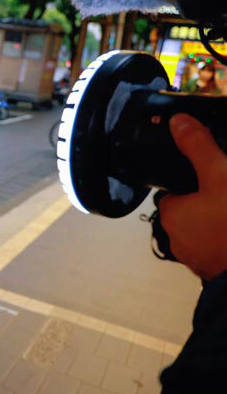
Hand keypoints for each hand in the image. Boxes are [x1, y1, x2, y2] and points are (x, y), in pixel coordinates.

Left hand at [159, 113, 226, 279]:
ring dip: (222, 222)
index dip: (193, 180)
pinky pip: (222, 249)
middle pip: (194, 210)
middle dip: (213, 201)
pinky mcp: (218, 272)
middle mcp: (179, 240)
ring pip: (209, 231)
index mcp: (172, 215)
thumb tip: (178, 121)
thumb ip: (198, 147)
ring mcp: (201, 260)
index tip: (212, 174)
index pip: (174, 191)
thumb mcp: (220, 175)